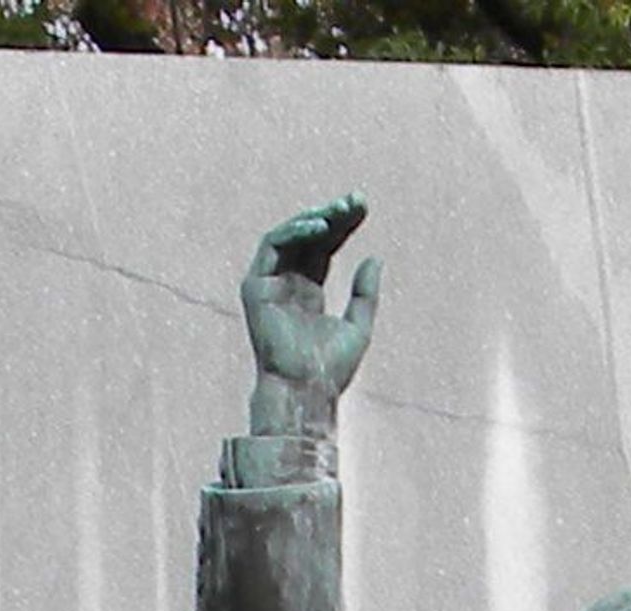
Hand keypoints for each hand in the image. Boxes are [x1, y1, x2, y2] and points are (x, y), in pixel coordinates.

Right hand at [242, 201, 381, 414]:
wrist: (306, 389)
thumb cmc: (331, 369)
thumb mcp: (358, 327)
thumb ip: (365, 294)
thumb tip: (375, 257)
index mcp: (309, 292)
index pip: (325, 248)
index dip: (342, 226)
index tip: (363, 207)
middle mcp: (288, 283)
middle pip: (310, 238)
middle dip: (332, 216)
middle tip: (356, 201)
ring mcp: (270, 283)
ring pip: (290, 236)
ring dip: (315, 219)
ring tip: (339, 211)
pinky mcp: (255, 285)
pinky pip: (272, 246)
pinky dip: (294, 232)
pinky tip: (319, 228)